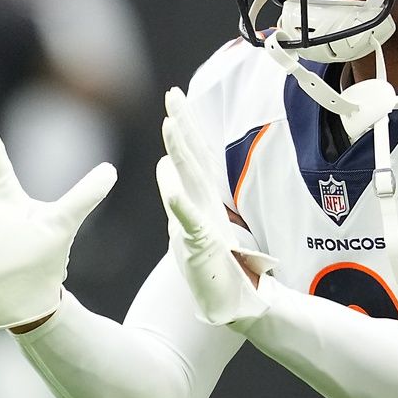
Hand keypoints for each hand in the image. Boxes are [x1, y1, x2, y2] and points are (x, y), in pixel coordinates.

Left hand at [156, 88, 273, 326]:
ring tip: (169, 122)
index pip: (195, 155)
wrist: (235, 304)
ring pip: (192, 179)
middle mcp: (209, 204)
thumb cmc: (213, 266)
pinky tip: (167, 181)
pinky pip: (189, 219)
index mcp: (205, 199)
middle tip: (173, 92)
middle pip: (195, 157)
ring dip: (181, 150)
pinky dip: (178, 200)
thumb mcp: (188, 224)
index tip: (175, 96)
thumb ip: (177, 193)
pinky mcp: (203, 244)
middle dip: (184, 123)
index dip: (186, 125)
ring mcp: (208, 222)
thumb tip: (162, 163)